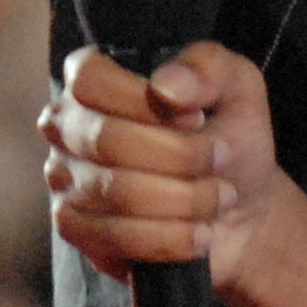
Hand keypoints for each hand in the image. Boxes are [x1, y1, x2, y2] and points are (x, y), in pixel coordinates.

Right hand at [42, 40, 282, 292]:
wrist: (241, 210)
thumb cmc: (229, 138)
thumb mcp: (235, 86)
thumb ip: (206, 68)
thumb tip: (166, 86)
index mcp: (92, 81)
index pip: (89, 80)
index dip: (143, 101)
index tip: (196, 117)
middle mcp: (66, 128)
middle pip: (106, 140)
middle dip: (179, 156)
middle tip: (221, 161)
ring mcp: (64, 181)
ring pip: (117, 193)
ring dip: (183, 200)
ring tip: (219, 198)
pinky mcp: (77, 232)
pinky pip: (116, 237)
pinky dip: (168, 238)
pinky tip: (199, 234)